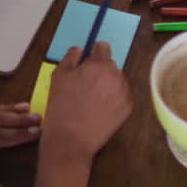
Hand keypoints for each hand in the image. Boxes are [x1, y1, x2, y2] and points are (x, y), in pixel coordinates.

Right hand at [41, 43, 132, 164]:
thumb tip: (79, 50)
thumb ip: (70, 57)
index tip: (88, 60)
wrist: (71, 139)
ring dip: (107, 84)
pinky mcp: (127, 109)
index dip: (94, 52)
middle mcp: (115, 76)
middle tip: (85, 84)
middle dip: (100, 70)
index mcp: (99, 64)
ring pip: (116, 81)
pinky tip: (99, 108)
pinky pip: (121, 96)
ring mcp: (124, 93)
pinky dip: (113, 99)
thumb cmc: (62, 106)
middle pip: (110, 65)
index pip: (103, 47)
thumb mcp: (58, 75)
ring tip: (92, 99)